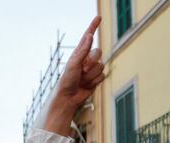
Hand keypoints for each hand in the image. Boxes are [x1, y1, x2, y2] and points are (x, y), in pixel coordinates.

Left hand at [45, 16, 104, 134]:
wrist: (69, 97)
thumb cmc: (67, 81)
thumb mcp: (73, 64)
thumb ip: (83, 50)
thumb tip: (89, 36)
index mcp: (79, 53)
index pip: (88, 36)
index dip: (93, 26)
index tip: (98, 17)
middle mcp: (87, 58)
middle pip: (99, 52)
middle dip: (92, 62)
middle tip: (83, 70)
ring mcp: (92, 68)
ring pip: (101, 66)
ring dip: (91, 75)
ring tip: (82, 80)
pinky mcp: (96, 78)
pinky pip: (102, 76)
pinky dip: (95, 81)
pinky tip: (86, 85)